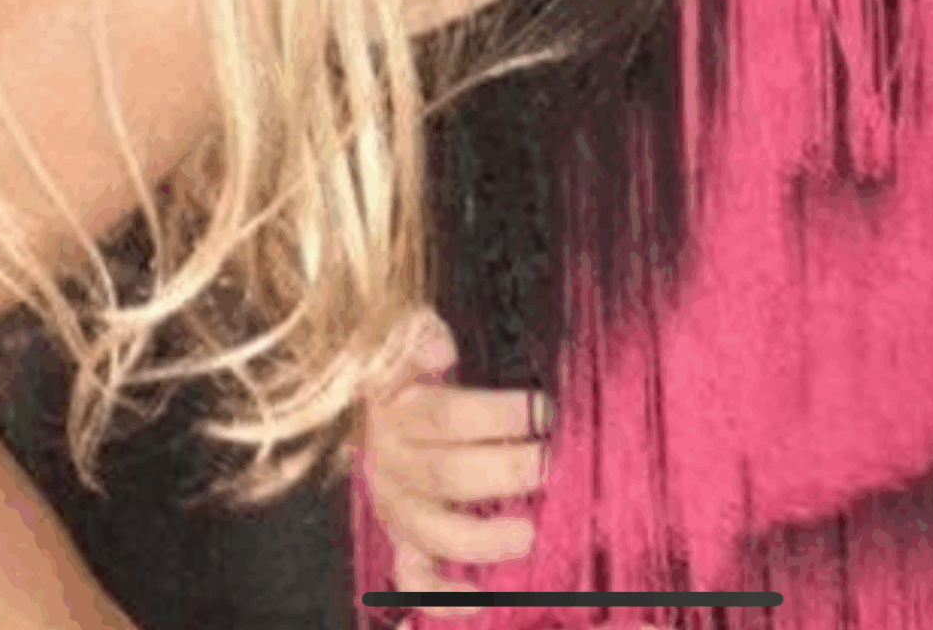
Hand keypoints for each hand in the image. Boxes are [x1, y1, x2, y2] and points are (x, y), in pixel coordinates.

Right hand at [358, 313, 552, 617]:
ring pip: (430, 532)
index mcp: (394, 408)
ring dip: (481, 538)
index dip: (495, 414)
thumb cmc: (418, 371)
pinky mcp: (401, 540)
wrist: (382, 405)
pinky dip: (444, 597)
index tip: (543, 407)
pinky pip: (414, 578)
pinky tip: (482, 599)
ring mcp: (393, 505)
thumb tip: (439, 348)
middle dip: (504, 471)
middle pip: (444, 475)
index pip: (442, 415)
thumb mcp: (413, 336)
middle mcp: (387, 461)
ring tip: (528, 533)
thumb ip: (419, 335)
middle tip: (550, 463)